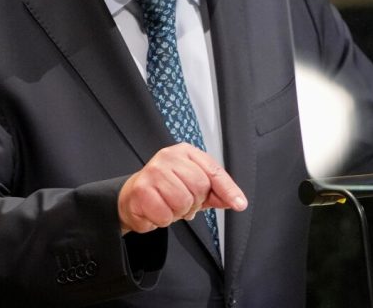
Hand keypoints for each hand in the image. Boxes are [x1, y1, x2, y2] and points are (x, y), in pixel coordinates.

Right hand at [118, 143, 247, 233]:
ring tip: (169, 206)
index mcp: (186, 152)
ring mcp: (153, 171)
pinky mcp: (141, 188)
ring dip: (178, 212)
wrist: (133, 198)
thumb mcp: (194, 188)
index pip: (213, 170)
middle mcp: (169, 157)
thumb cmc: (166, 190)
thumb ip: (215, 192)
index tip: (239, 204)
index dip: (228, 189)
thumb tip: (236, 201)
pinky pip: (165, 214)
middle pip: (199, 186)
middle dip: (194, 203)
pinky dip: (164, 220)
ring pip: (183, 201)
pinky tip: (157, 211)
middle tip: (183, 203)